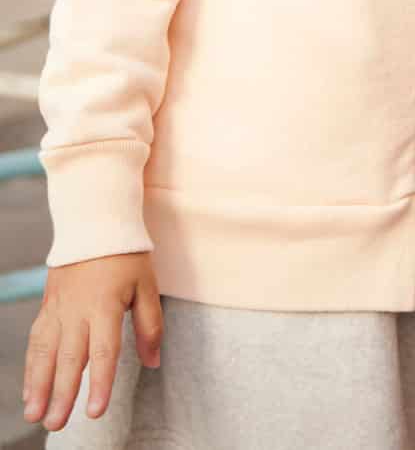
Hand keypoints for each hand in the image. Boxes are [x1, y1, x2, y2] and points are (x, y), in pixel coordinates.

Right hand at [22, 253, 161, 431]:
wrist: (95, 222)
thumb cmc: (127, 256)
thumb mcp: (147, 285)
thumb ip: (150, 325)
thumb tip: (153, 362)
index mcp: (106, 305)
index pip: (104, 351)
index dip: (100, 383)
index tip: (96, 411)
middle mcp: (78, 310)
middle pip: (69, 357)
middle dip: (62, 393)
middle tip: (56, 424)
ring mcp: (59, 308)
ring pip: (45, 352)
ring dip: (38, 385)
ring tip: (35, 414)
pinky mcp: (47, 307)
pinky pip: (36, 340)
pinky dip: (30, 367)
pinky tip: (29, 389)